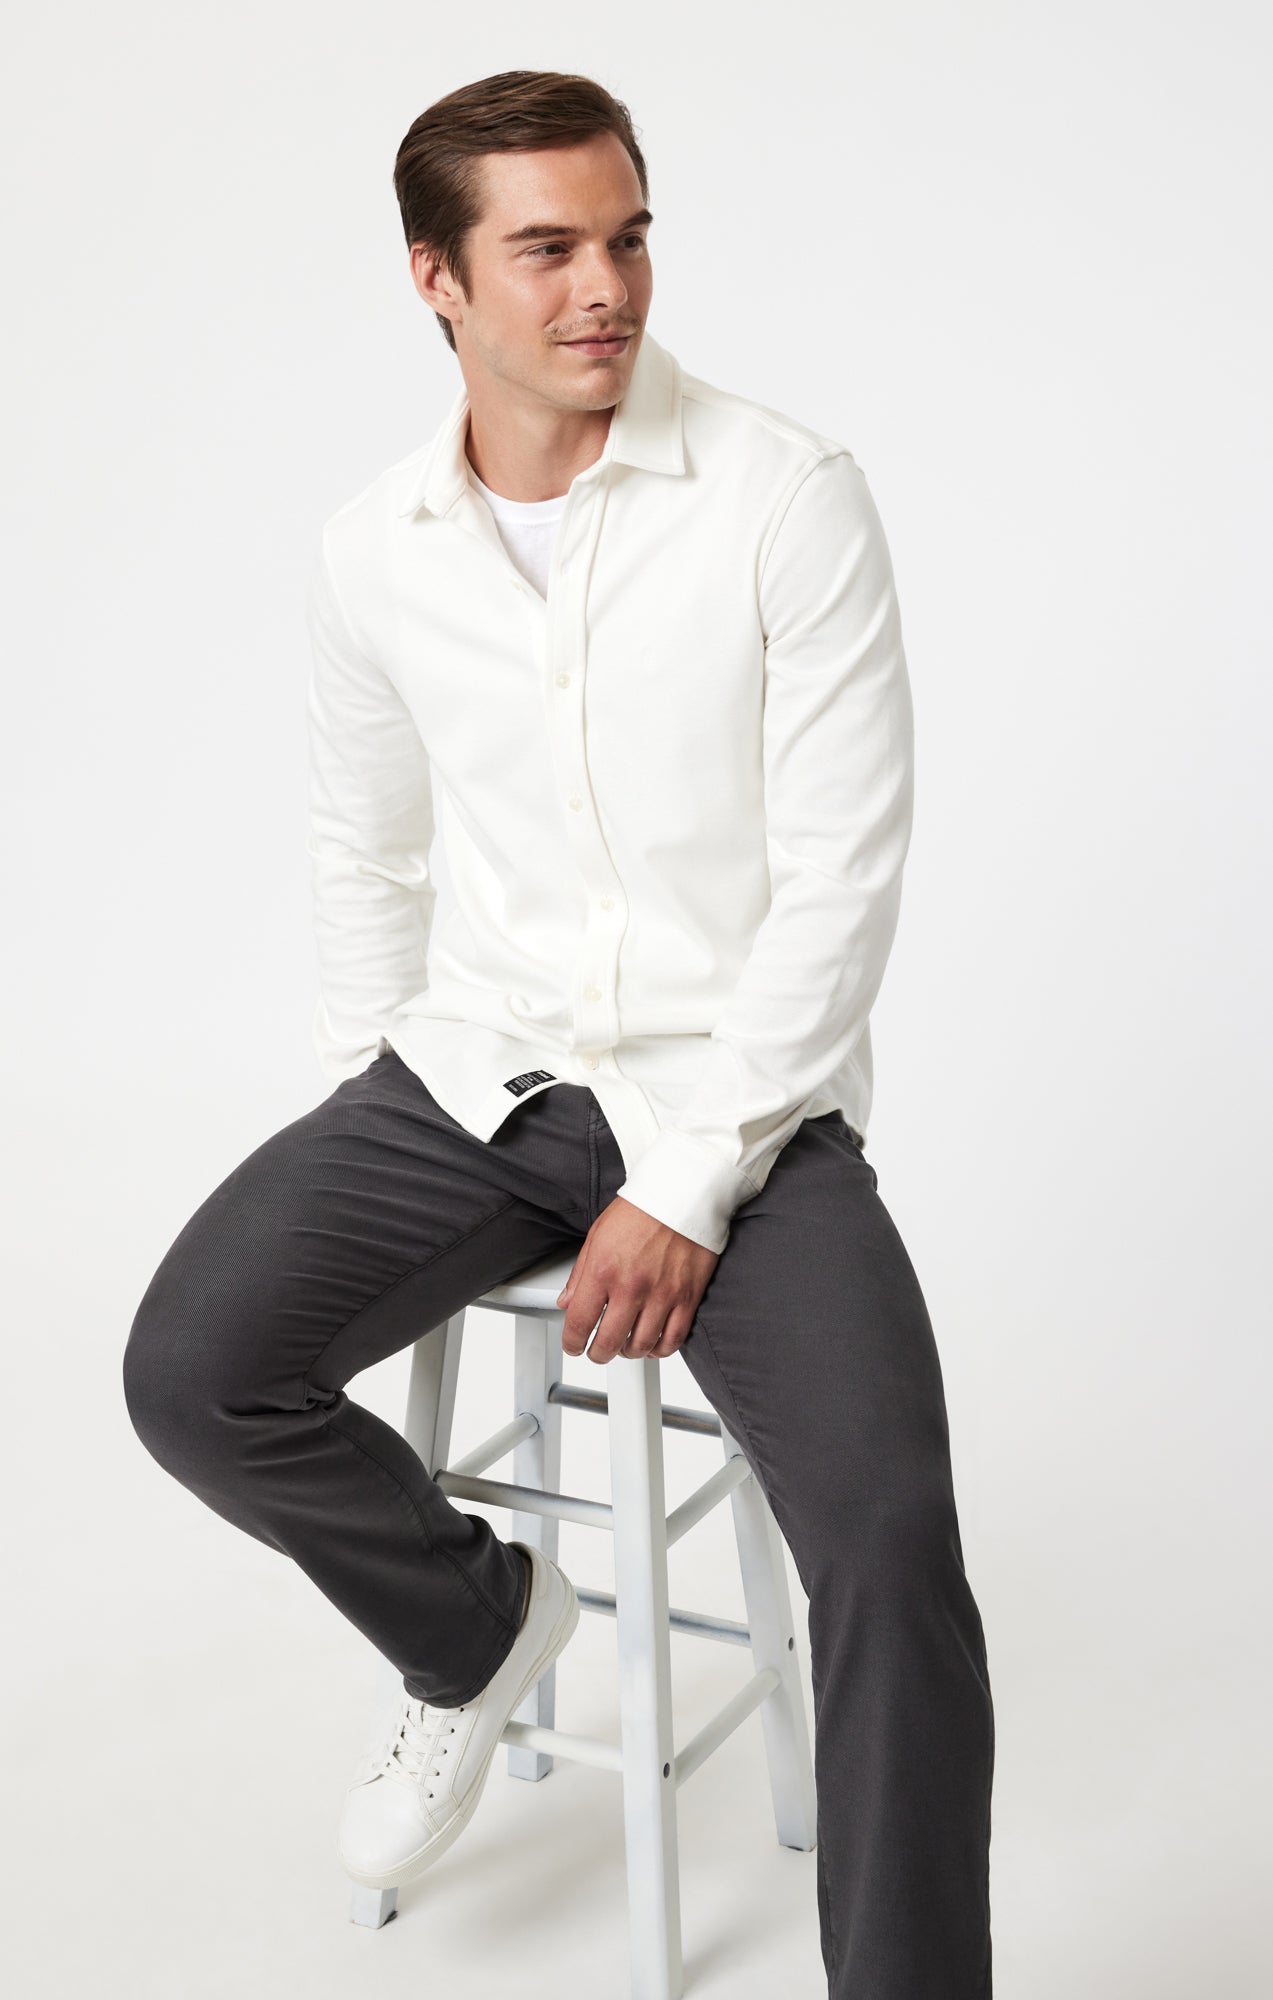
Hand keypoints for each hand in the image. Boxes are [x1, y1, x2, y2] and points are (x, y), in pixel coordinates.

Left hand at [555, 1196, 719, 1362]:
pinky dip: (659, 1349)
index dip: (572, 1342)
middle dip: (598, 1354)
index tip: (573, 1345)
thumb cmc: (642, 1209)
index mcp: (603, 1270)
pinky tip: (652, 1343)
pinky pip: (673, 1339)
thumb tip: (567, 1301)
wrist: (682, 1194)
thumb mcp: (597, 1235)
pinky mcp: (687, 1297)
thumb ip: (580, 1274)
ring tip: (624, 1346)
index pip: (579, 1322)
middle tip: (597, 1352)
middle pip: (609, 1343)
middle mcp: (632, 1286)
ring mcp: (662, 1294)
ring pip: (641, 1346)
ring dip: (628, 1353)